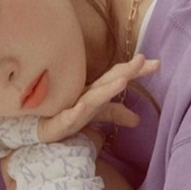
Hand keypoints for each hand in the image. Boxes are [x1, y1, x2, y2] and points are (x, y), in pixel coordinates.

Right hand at [37, 54, 158, 143]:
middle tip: (143, 60)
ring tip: (123, 81)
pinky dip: (75, 112)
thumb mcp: (94, 114)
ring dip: (106, 89)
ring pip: (91, 98)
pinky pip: (67, 118)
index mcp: (94, 91)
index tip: (158, 63)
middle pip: (107, 82)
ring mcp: (70, 108)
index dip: (136, 70)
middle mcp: (83, 95)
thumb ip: (114, 113)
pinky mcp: (57, 124)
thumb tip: (137, 119)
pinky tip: (82, 107)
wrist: (33, 129)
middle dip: (124, 72)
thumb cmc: (65, 115)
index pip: (117, 76)